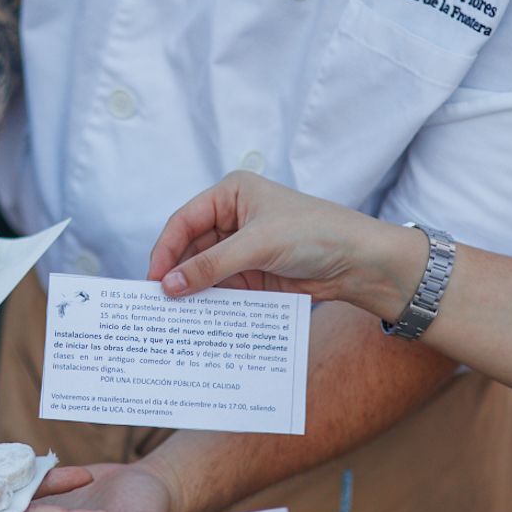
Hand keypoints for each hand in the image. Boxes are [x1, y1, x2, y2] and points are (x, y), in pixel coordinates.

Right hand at [147, 171, 385, 302]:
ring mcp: (242, 247)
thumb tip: (168, 286)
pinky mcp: (253, 273)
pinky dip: (212, 302)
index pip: (184, 221)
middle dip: (177, 274)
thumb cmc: (314, 233)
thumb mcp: (257, 245)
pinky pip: (222, 288)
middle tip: (158, 303)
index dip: (166, 250)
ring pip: (204, 271)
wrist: (359, 262)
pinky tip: (200, 318)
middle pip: (190, 248)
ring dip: (193, 291)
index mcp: (231, 194)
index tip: (153, 280)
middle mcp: (233, 218)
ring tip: (175, 315)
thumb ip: (210, 266)